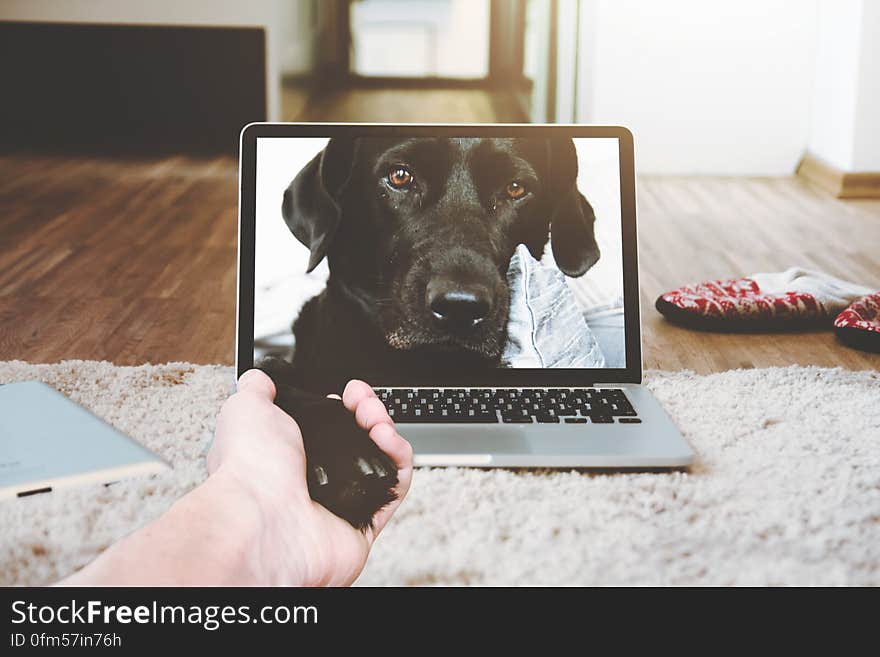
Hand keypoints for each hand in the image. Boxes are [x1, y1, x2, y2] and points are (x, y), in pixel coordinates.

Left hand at [207, 369, 412, 585]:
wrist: (261, 516)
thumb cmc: (248, 466)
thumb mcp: (245, 409)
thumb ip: (256, 389)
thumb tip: (260, 378)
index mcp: (285, 457)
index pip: (326, 429)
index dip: (341, 407)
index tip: (346, 392)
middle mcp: (313, 482)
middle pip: (357, 441)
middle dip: (366, 412)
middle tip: (363, 401)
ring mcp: (340, 504)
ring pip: (378, 462)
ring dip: (384, 429)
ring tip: (375, 417)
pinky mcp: (365, 524)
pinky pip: (395, 487)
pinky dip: (398, 458)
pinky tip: (386, 437)